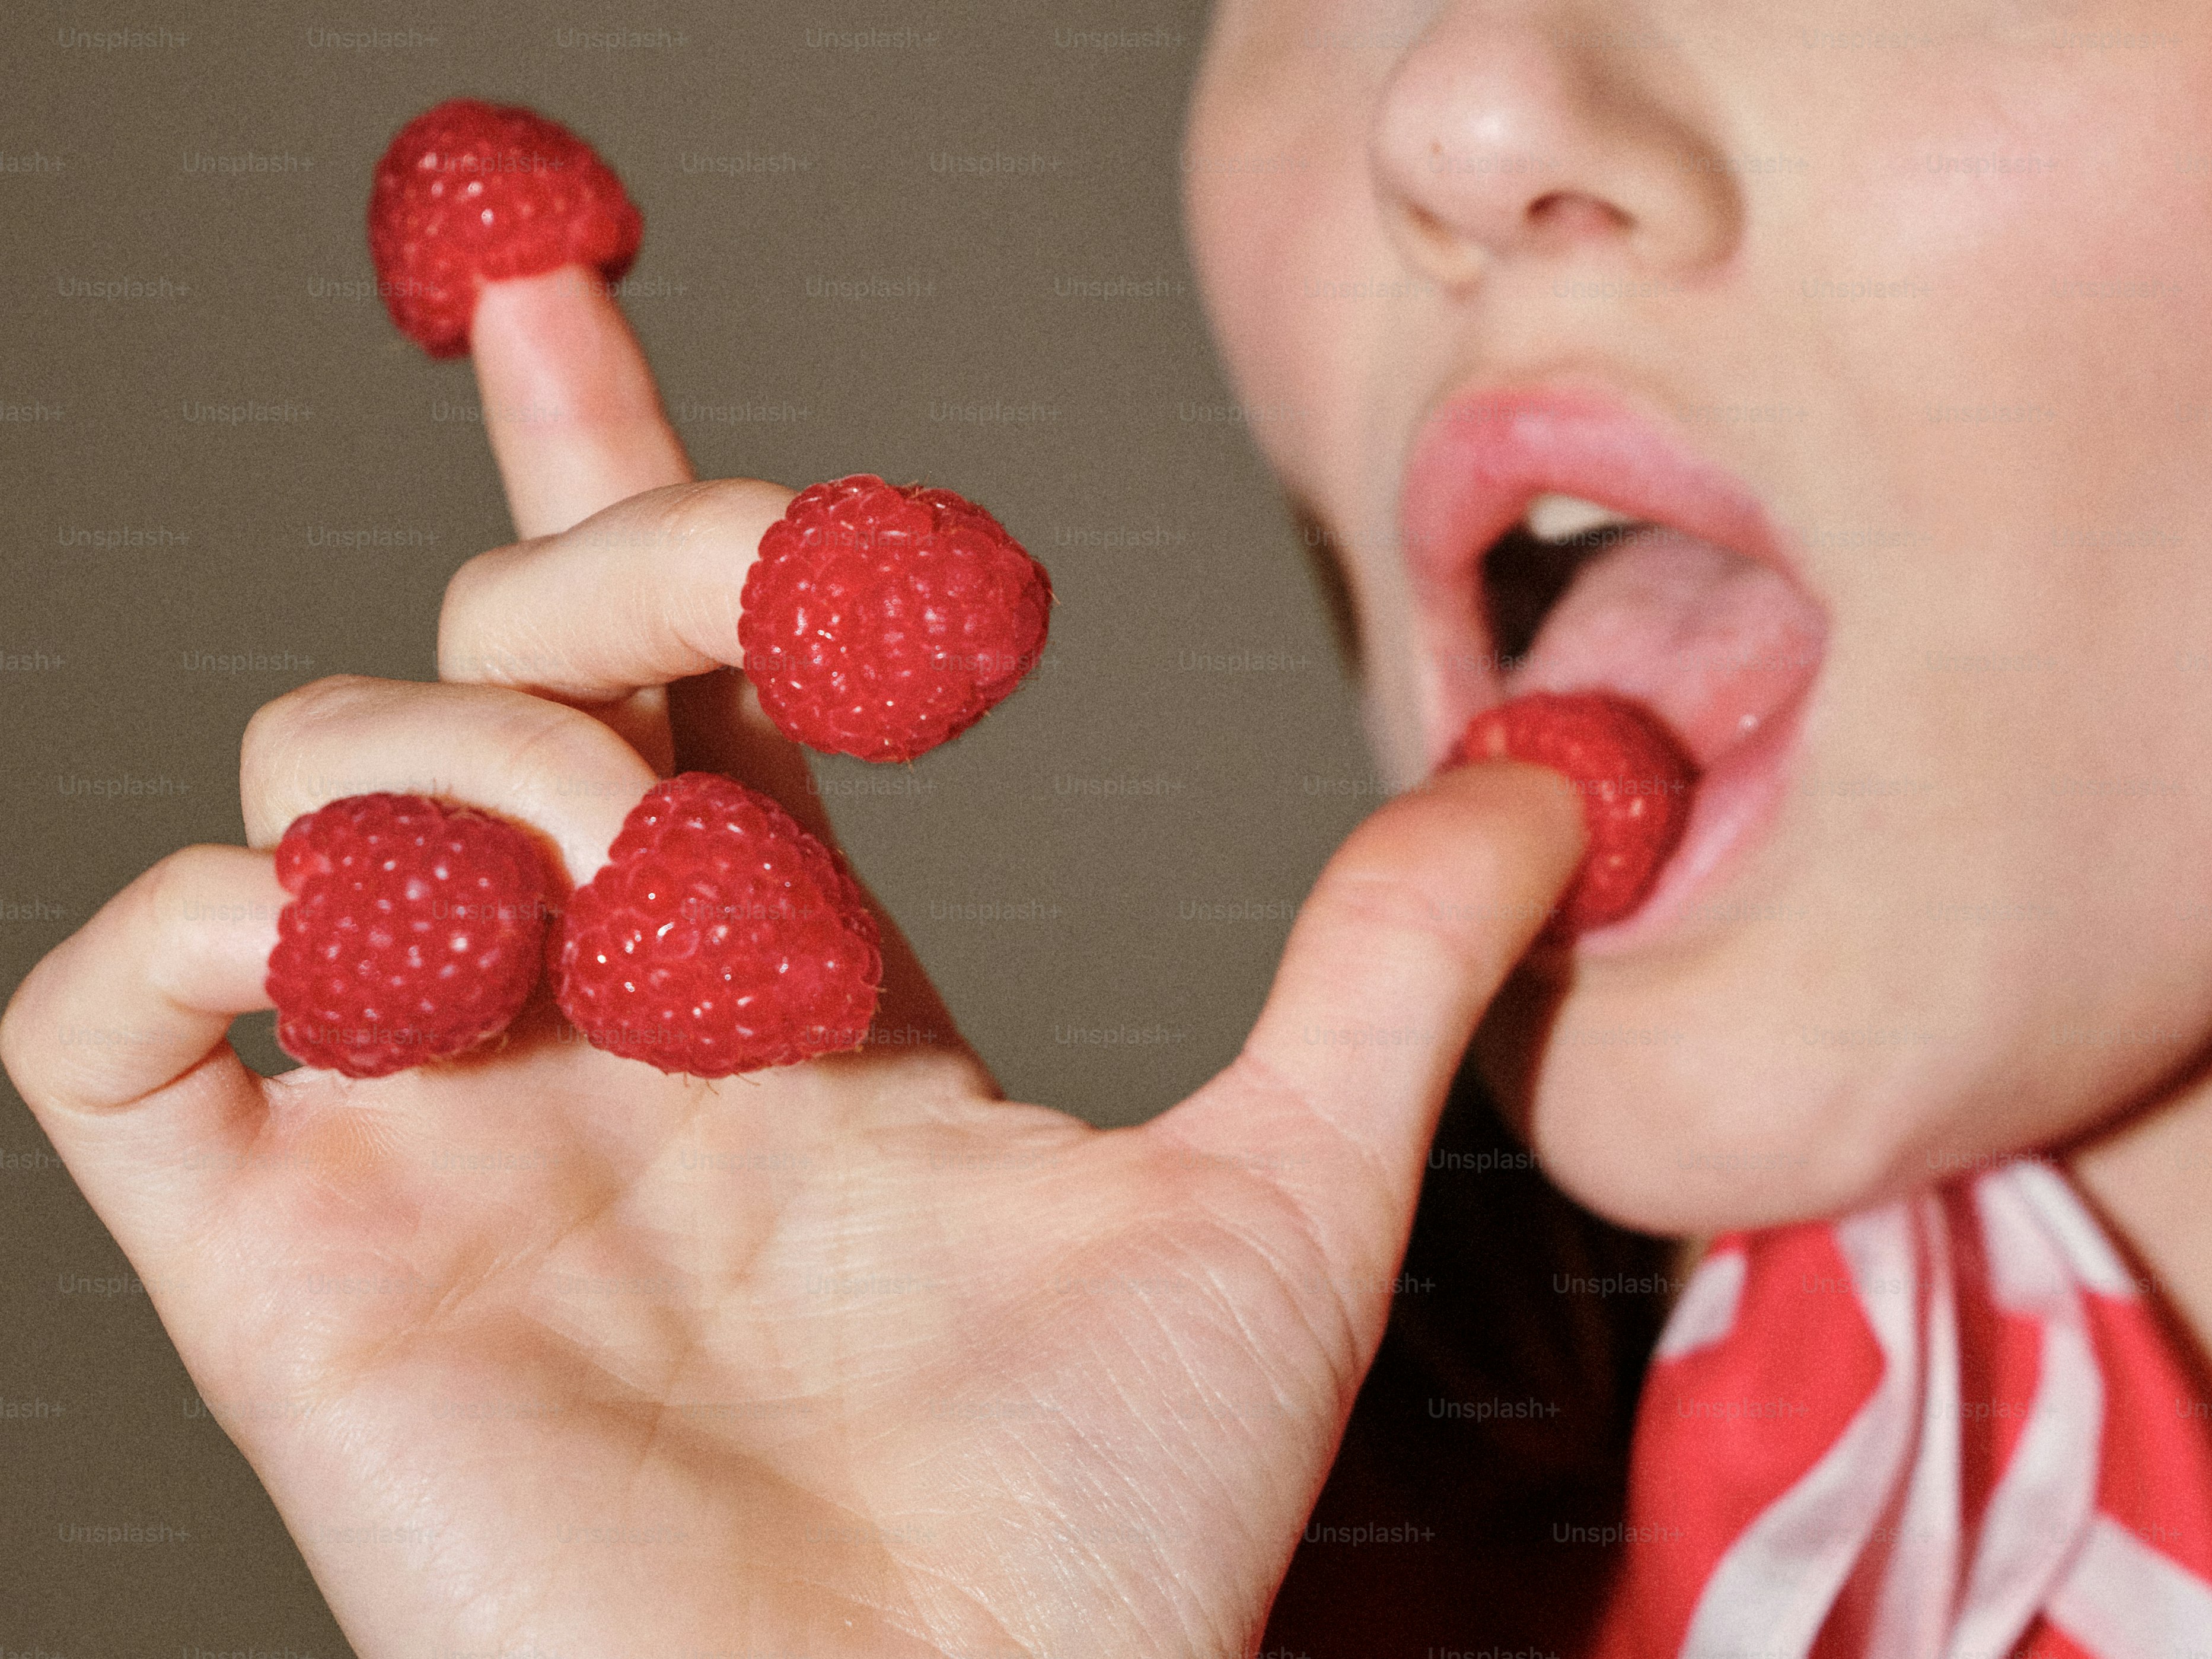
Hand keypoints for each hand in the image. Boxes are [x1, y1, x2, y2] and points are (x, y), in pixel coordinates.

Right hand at [0, 269, 1584, 1656]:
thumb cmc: (1107, 1536)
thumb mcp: (1285, 1194)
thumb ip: (1391, 966)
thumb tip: (1552, 784)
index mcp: (781, 981)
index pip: (662, 660)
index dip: (615, 470)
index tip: (573, 303)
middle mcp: (591, 1022)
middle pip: (492, 653)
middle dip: (614, 554)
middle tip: (765, 616)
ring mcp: (427, 1135)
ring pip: (318, 781)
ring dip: (483, 762)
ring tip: (644, 889)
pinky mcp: (286, 1270)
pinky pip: (112, 1023)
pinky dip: (206, 935)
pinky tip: (393, 961)